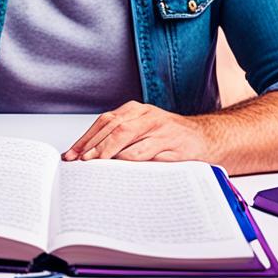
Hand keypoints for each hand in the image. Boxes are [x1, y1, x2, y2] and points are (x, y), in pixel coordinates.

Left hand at [63, 101, 210, 162]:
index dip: (86, 138)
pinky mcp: (170, 141)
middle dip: (92, 145)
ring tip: (93, 164)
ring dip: (106, 151)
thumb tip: (89, 157)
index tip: (71, 154)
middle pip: (112, 127)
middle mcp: (145, 114)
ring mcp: (159, 126)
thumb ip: (120, 139)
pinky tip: (118, 168)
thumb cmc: (169, 139)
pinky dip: (128, 159)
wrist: (205, 138)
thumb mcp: (143, 132)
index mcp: (135, 110)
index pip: (104, 122)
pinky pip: (144, 150)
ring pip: (125, 136)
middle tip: (79, 161)